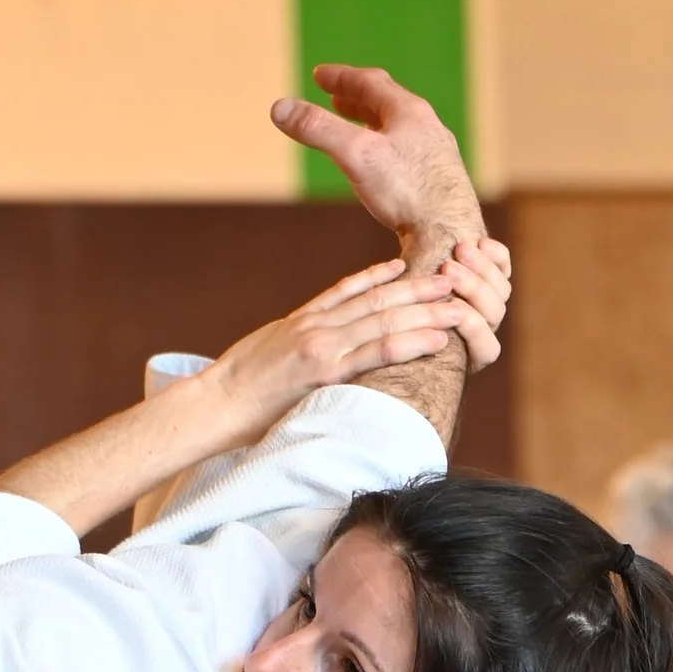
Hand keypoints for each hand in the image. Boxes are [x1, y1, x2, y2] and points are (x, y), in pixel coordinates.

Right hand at [198, 255, 501, 446]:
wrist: (214, 403)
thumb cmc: (236, 387)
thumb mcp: (268, 353)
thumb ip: (296, 346)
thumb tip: (315, 353)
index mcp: (304, 321)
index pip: (354, 291)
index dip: (387, 278)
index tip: (415, 268)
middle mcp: (318, 327)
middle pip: (379, 301)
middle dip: (420, 290)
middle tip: (455, 280)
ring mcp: (322, 347)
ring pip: (383, 321)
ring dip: (425, 313)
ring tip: (458, 306)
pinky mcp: (323, 374)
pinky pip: (371, 353)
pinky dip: (403, 341)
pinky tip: (430, 336)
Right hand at [269, 66, 488, 270]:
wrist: (450, 233)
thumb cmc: (407, 192)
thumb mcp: (355, 154)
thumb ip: (318, 129)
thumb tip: (279, 108)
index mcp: (409, 112)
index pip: (371, 83)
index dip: (341, 77)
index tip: (319, 74)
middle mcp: (428, 128)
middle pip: (388, 104)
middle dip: (357, 98)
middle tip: (334, 96)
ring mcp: (437, 155)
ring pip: (400, 130)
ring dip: (374, 124)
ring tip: (355, 127)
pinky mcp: (440, 183)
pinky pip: (409, 155)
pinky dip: (387, 150)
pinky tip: (383, 169)